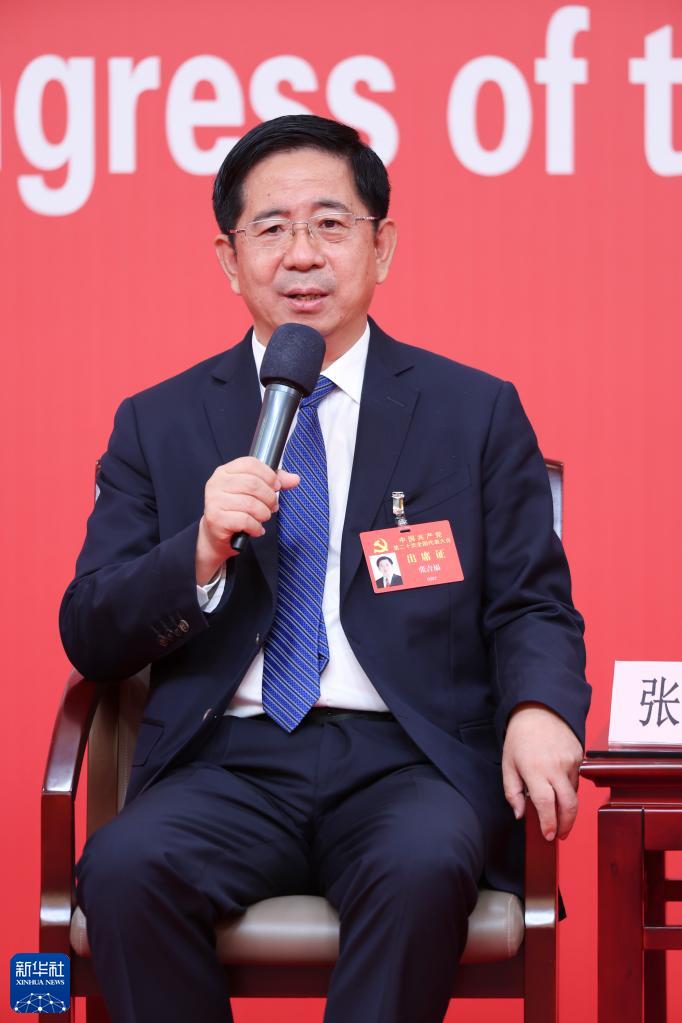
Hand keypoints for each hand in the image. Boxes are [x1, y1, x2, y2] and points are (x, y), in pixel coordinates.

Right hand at [195, 456, 298, 583]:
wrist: (217, 534)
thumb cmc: (237, 509)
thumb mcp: (254, 492)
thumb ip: (274, 482)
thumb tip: (295, 479)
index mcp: (225, 471)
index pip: (250, 463)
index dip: (269, 475)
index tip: (276, 486)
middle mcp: (216, 483)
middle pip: (253, 484)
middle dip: (269, 497)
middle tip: (273, 506)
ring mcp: (214, 501)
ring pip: (250, 504)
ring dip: (263, 514)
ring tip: (263, 518)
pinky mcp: (216, 518)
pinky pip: (245, 520)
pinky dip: (256, 527)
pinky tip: (256, 529)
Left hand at [501, 702, 582, 841]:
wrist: (540, 710)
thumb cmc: (521, 737)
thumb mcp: (508, 763)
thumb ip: (512, 791)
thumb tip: (520, 814)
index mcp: (534, 769)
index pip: (545, 804)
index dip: (549, 824)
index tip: (549, 836)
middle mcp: (555, 767)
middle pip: (568, 805)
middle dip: (566, 825)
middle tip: (560, 834)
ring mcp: (570, 762)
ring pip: (573, 794)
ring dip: (566, 806)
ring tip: (556, 809)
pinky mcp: (580, 757)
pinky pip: (577, 781)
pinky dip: (569, 789)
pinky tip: (558, 785)